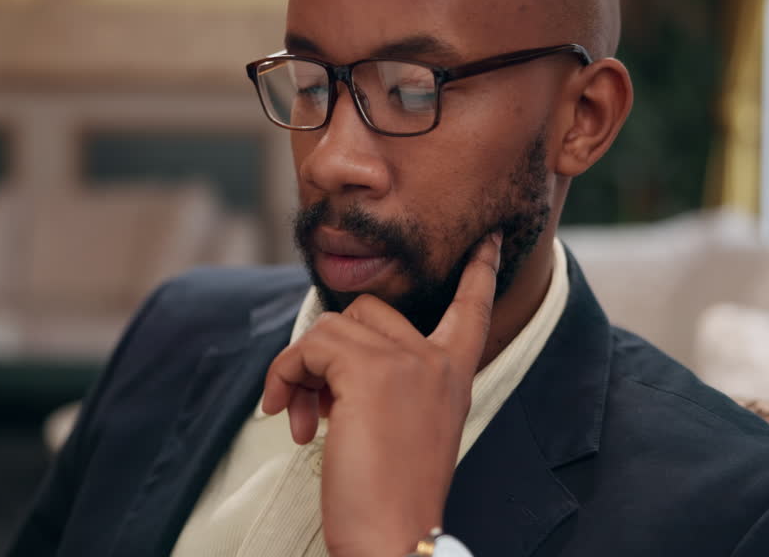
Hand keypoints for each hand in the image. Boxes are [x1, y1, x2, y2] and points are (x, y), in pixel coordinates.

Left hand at [261, 233, 501, 556]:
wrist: (394, 539)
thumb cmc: (392, 497)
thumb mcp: (402, 428)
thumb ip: (387, 383)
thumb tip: (331, 351)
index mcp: (454, 376)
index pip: (471, 310)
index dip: (478, 274)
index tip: (486, 242)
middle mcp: (436, 361)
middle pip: (369, 311)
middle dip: (329, 350)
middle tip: (311, 405)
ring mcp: (405, 362)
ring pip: (331, 329)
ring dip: (299, 370)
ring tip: (297, 420)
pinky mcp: (368, 372)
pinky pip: (308, 347)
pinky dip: (283, 376)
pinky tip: (282, 416)